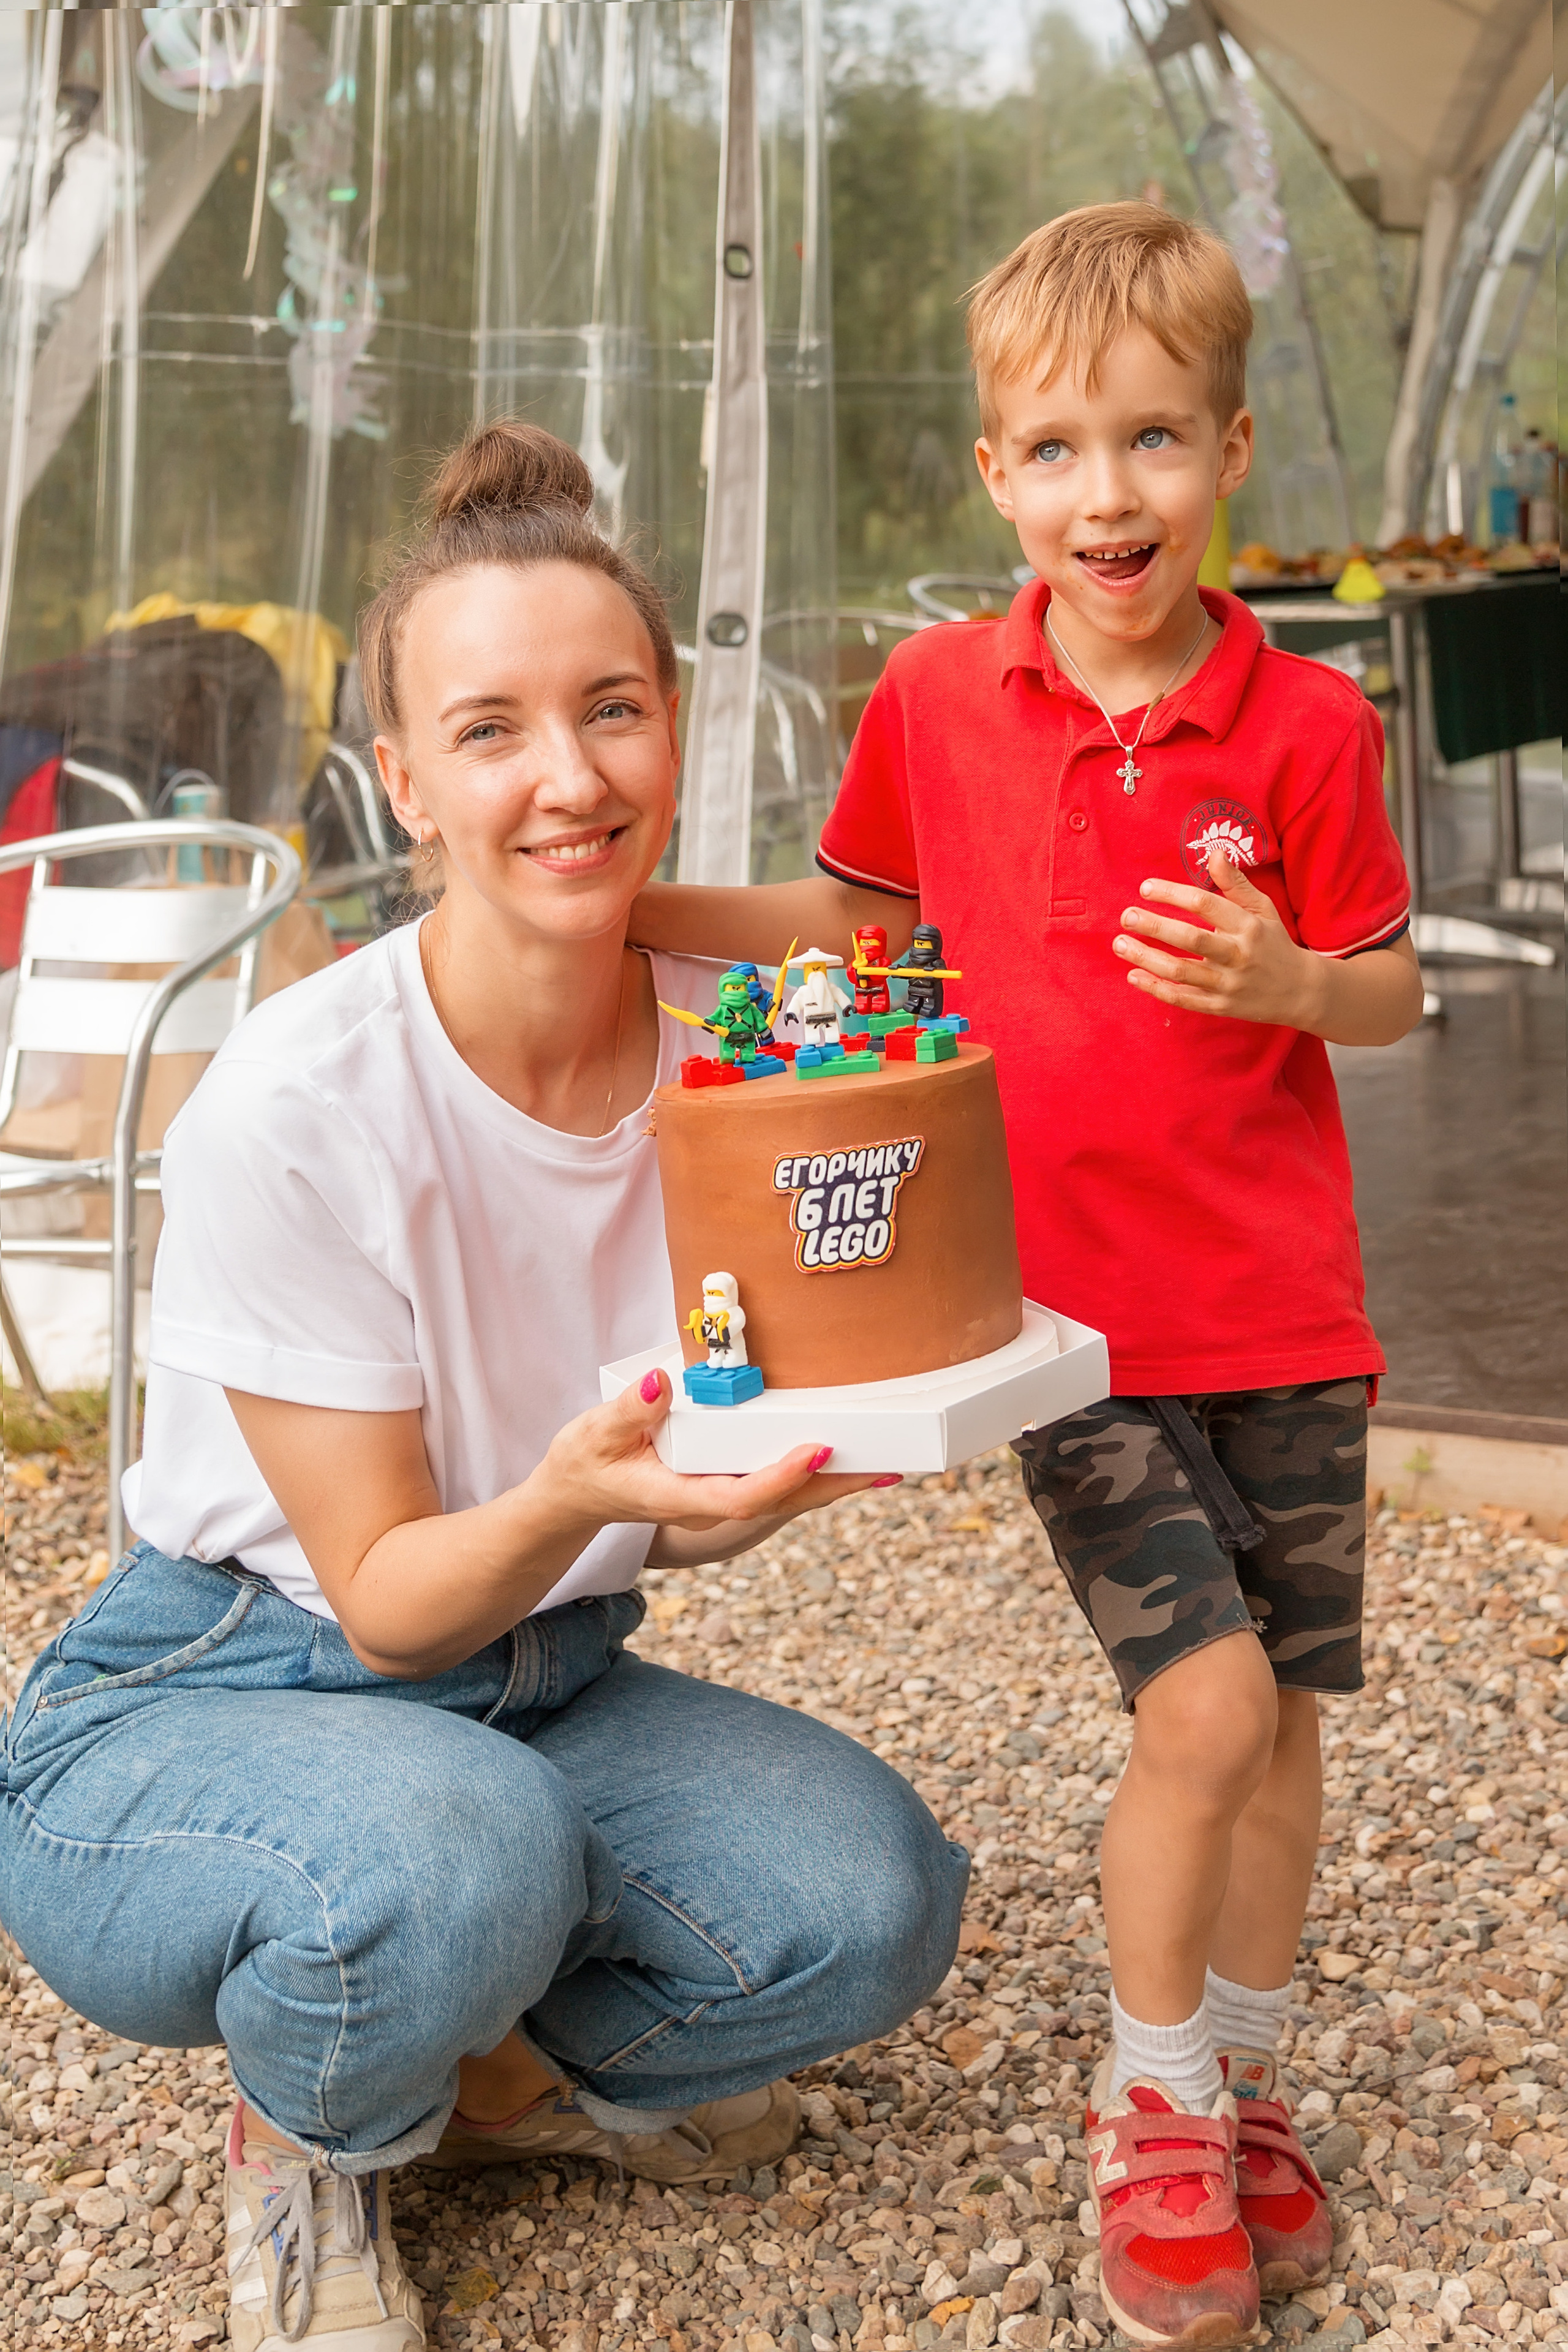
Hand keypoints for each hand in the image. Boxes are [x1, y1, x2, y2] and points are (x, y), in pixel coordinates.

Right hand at [536, 1368, 880, 1539]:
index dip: (781, 1477)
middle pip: (783, 1502)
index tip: (817, 1449)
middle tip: (888, 1463)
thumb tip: (662, 1382)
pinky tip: (849, 1458)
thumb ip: (628, 1410)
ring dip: (836, 1482)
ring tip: (889, 1460)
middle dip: (834, 1485)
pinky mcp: (726, 1487)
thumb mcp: (594, 1434)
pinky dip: (816, 1473)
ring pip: (788, 1498)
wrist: (578, 1495)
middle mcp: (708, 1504)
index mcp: (679, 1496)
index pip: (740, 1497)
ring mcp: (721, 1499)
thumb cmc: (584, 1463)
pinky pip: (780, 1484)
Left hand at [1113, 846, 1323, 1028]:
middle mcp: (1237, 955)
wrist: (1300, 991)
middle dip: (1154, 926)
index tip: (1146, 887)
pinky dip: (1156, 989)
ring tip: (1119, 944)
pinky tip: (1133, 975)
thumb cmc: (1273, 943)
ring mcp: (1228, 984)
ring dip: (1146, 957)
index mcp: (1248, 926)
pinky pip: (1183, 999)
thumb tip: (1214, 853)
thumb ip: (1235, 883)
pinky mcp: (1220, 1007)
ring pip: (1181, 972)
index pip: (1205, 905)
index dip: (1173, 894)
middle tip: (1126, 916)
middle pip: (1190, 939)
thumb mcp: (1262, 908)